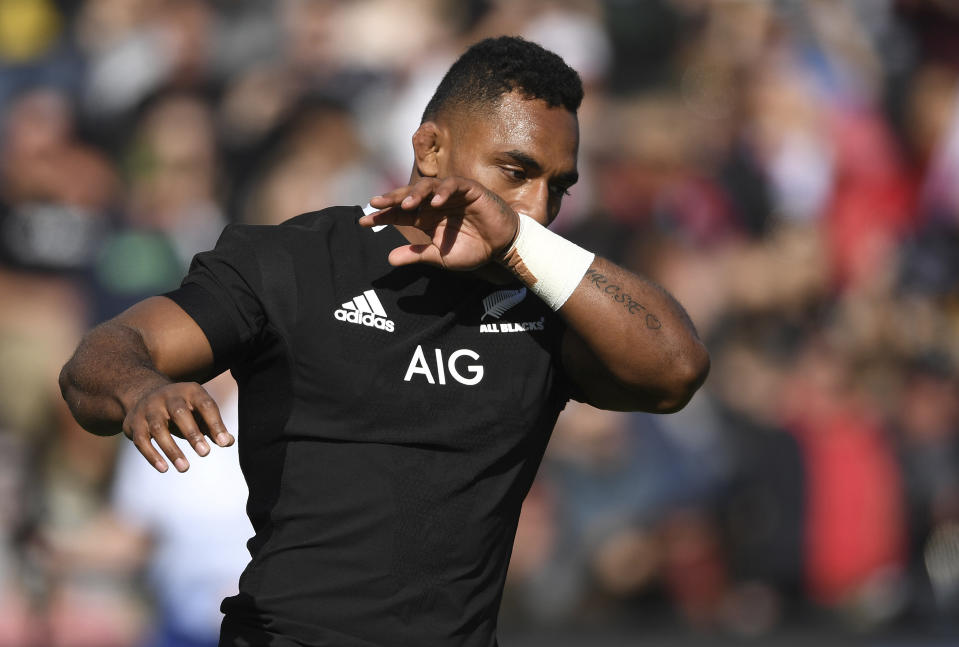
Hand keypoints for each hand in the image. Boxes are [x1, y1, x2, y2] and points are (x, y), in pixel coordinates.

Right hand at [121, 382, 233, 472]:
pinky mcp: (134, 423)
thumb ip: (213, 426)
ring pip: (158, 428)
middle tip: (205, 453)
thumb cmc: (181, 408)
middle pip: (180, 413)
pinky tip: (164, 468)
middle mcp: (168, 397)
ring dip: (172, 449)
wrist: (144, 393)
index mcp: (190, 391)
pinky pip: (142, 440)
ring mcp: (148, 409)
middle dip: (192, 433)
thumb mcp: (198, 410)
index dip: (215, 423)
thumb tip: (228, 441)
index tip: (223, 442)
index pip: (205, 405)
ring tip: (185, 468)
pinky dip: (152, 455)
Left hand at [360, 177, 518, 269]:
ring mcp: (451, 194)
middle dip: (391, 199)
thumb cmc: (474, 249)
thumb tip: (389, 259)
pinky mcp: (469, 190)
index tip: (363, 221)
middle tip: (375, 203)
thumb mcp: (441, 256)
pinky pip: (453, 185)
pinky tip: (436, 202)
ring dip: (415, 194)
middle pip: (408, 196)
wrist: (502, 247)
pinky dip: (444, 192)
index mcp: (426, 217)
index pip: (399, 213)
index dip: (382, 215)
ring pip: (428, 186)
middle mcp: (434, 203)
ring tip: (406, 205)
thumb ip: (417, 255)